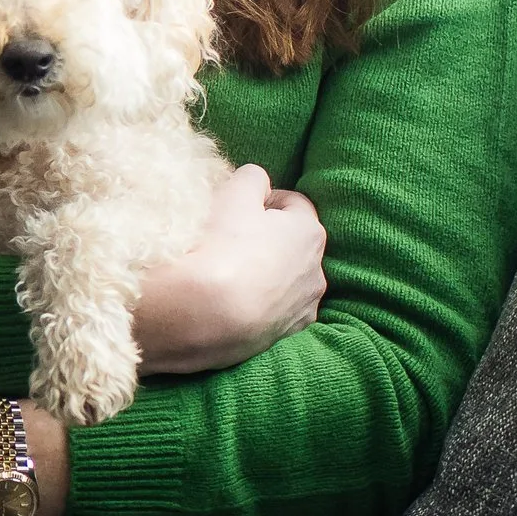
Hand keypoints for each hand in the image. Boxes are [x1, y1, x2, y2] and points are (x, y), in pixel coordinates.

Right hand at [134, 165, 326, 375]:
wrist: (200, 316)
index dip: (265, 201)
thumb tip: (258, 183)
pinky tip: (231, 303)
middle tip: (230, 240)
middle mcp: (317, 272)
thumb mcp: (233, 194)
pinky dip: (259, 305)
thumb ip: (252, 178)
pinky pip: (274, 312)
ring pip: (286, 281)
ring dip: (266, 275)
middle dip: (268, 239)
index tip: (239, 207)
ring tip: (228, 275)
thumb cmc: (220, 247)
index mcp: (310, 232)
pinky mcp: (283, 337)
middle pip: (292, 244)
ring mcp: (301, 308)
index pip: (294, 203)